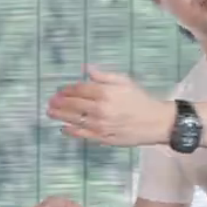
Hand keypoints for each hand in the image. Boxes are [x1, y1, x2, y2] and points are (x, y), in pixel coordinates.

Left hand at [47, 65, 172, 145]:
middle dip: (59, 102)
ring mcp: (101, 125)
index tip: (60, 90)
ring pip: (75, 119)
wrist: (156, 122)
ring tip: (50, 112)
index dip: (67, 90)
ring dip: (60, 115)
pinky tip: (63, 128)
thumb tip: (87, 69)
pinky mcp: (104, 138)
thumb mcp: (124, 81)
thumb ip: (104, 76)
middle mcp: (101, 109)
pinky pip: (83, 135)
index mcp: (105, 93)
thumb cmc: (140, 99)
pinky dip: (71, 131)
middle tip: (50, 101)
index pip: (79, 90)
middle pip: (74, 104)